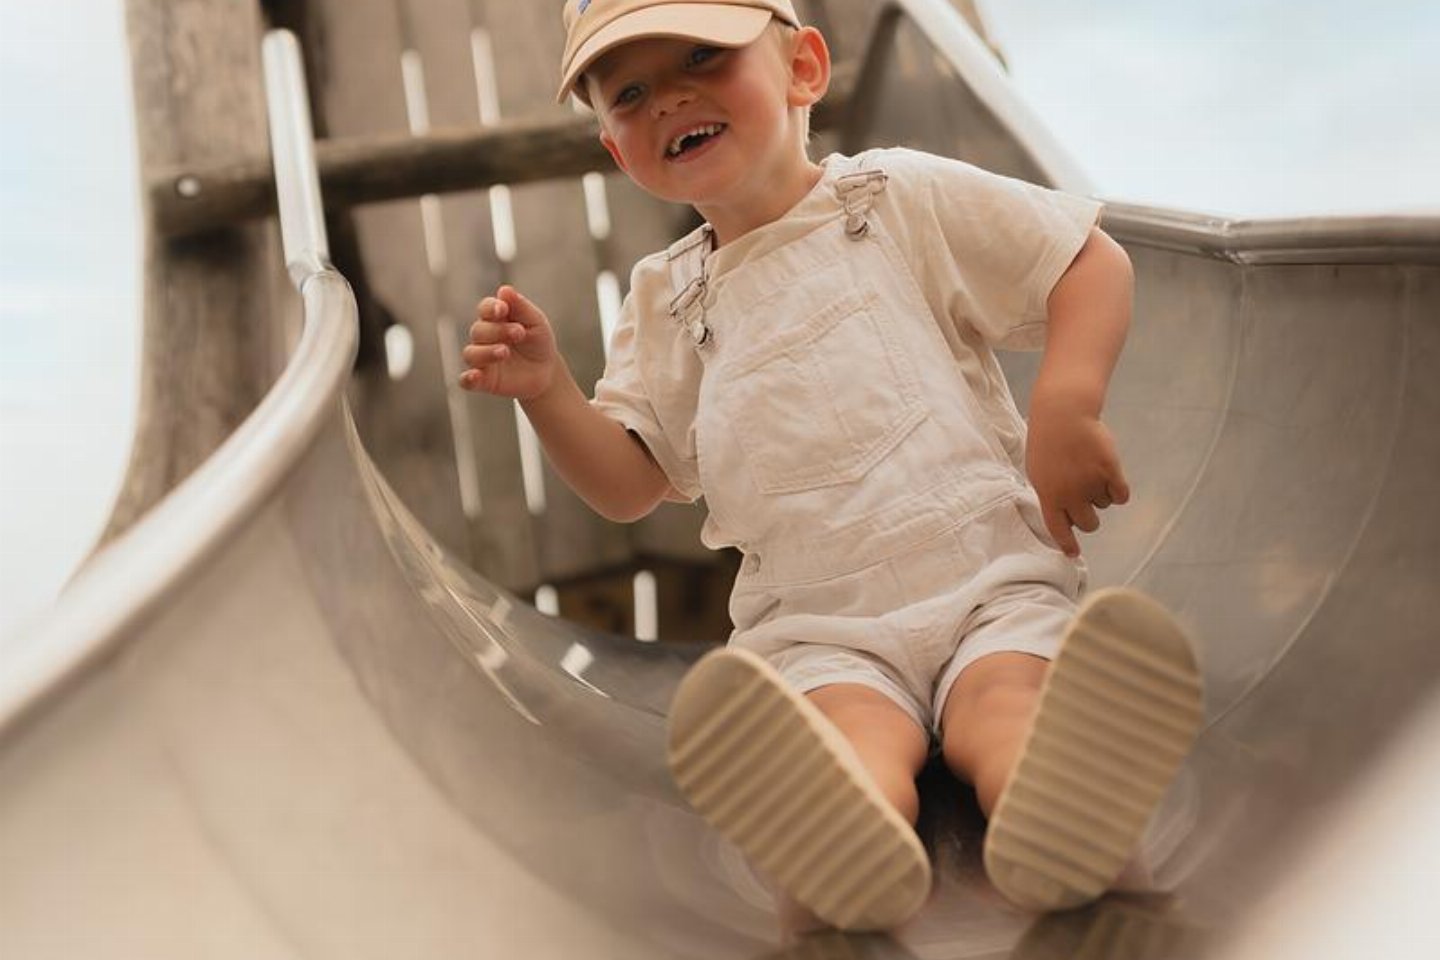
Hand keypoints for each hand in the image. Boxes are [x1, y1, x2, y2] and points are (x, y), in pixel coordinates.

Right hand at [460, 285, 557, 399]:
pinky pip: (466, 380)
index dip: (491, 308)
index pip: (485, 309)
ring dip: (486, 352)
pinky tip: (475, 376)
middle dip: (497, 331)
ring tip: (505, 352)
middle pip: (479, 330)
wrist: (546, 372)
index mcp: (495, 319)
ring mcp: (482, 359)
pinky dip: (468, 378)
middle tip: (519, 333)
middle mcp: (484, 338)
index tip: (503, 310)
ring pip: (471, 353)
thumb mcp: (536, 322)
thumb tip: (504, 289)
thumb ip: (520, 306)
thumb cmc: (538, 342)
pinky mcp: (483, 380)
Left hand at [1025, 394, 1130, 556]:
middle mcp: (1070, 494)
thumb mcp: (1037, 471)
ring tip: (1088, 469)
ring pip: (1104, 505)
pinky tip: (1108, 473)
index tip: (1073, 555)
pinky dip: (1118, 489)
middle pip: (1088, 524)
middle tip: (1085, 499)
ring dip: (1100, 493)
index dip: (1068, 544)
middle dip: (1089, 517)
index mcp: (1048, 495)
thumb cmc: (1048, 441)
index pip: (1058, 529)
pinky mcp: (1110, 471)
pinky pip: (1121, 495)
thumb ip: (1049, 495)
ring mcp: (1091, 483)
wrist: (1063, 413)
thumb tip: (1062, 518)